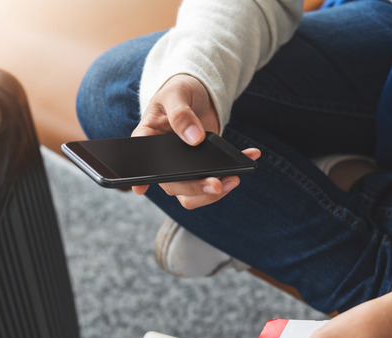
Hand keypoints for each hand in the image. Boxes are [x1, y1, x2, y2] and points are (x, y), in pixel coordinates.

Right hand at [131, 74, 259, 208]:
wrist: (198, 92)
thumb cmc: (179, 90)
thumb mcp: (177, 94)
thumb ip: (181, 114)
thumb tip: (193, 138)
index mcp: (147, 140)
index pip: (141, 163)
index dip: (141, 179)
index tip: (141, 189)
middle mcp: (162, 160)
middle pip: (172, 185)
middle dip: (196, 188)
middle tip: (218, 184)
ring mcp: (182, 166)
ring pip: (191, 194)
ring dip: (213, 193)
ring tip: (234, 178)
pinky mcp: (201, 166)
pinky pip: (213, 179)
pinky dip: (233, 172)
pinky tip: (250, 156)